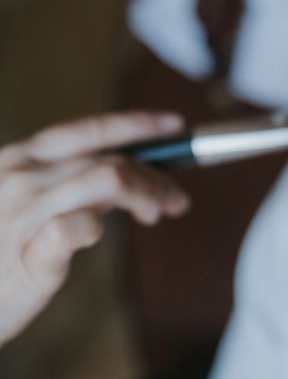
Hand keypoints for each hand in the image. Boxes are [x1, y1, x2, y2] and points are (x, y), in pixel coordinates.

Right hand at [0, 112, 190, 345]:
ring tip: (154, 214)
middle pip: (112, 160)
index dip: (138, 124)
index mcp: (24, 158)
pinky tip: (98, 235)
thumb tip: (134, 172)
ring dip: (147, 195)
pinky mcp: (30, 254)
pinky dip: (100, 227)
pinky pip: (80, 226)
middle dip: (156, 176)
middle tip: (176, 198)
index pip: (91, 129)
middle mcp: (21, 175)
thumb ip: (74, 182)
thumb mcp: (27, 200)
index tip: (174, 124)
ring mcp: (23, 212)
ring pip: (109, 180)